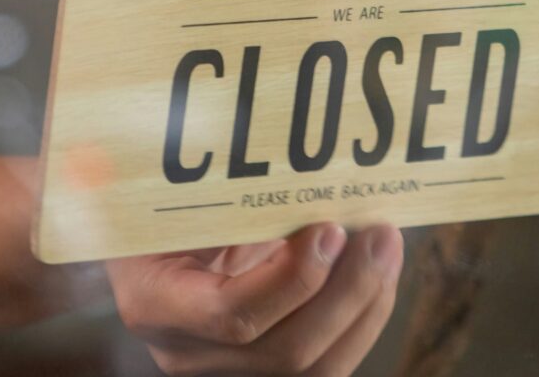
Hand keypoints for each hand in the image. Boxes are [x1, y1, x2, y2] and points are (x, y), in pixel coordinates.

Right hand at [105, 223, 404, 375]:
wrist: (154, 235)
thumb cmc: (166, 201)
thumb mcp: (180, 194)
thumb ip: (226, 199)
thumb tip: (303, 180)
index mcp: (153, 303)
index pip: (232, 315)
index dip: (292, 280)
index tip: (330, 230)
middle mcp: (187, 351)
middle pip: (285, 351)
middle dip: (348, 293)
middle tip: (379, 235)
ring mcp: (225, 369)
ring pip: (315, 369)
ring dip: (365, 308)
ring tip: (385, 251)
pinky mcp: (262, 368)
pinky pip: (324, 365)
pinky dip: (361, 320)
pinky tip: (378, 277)